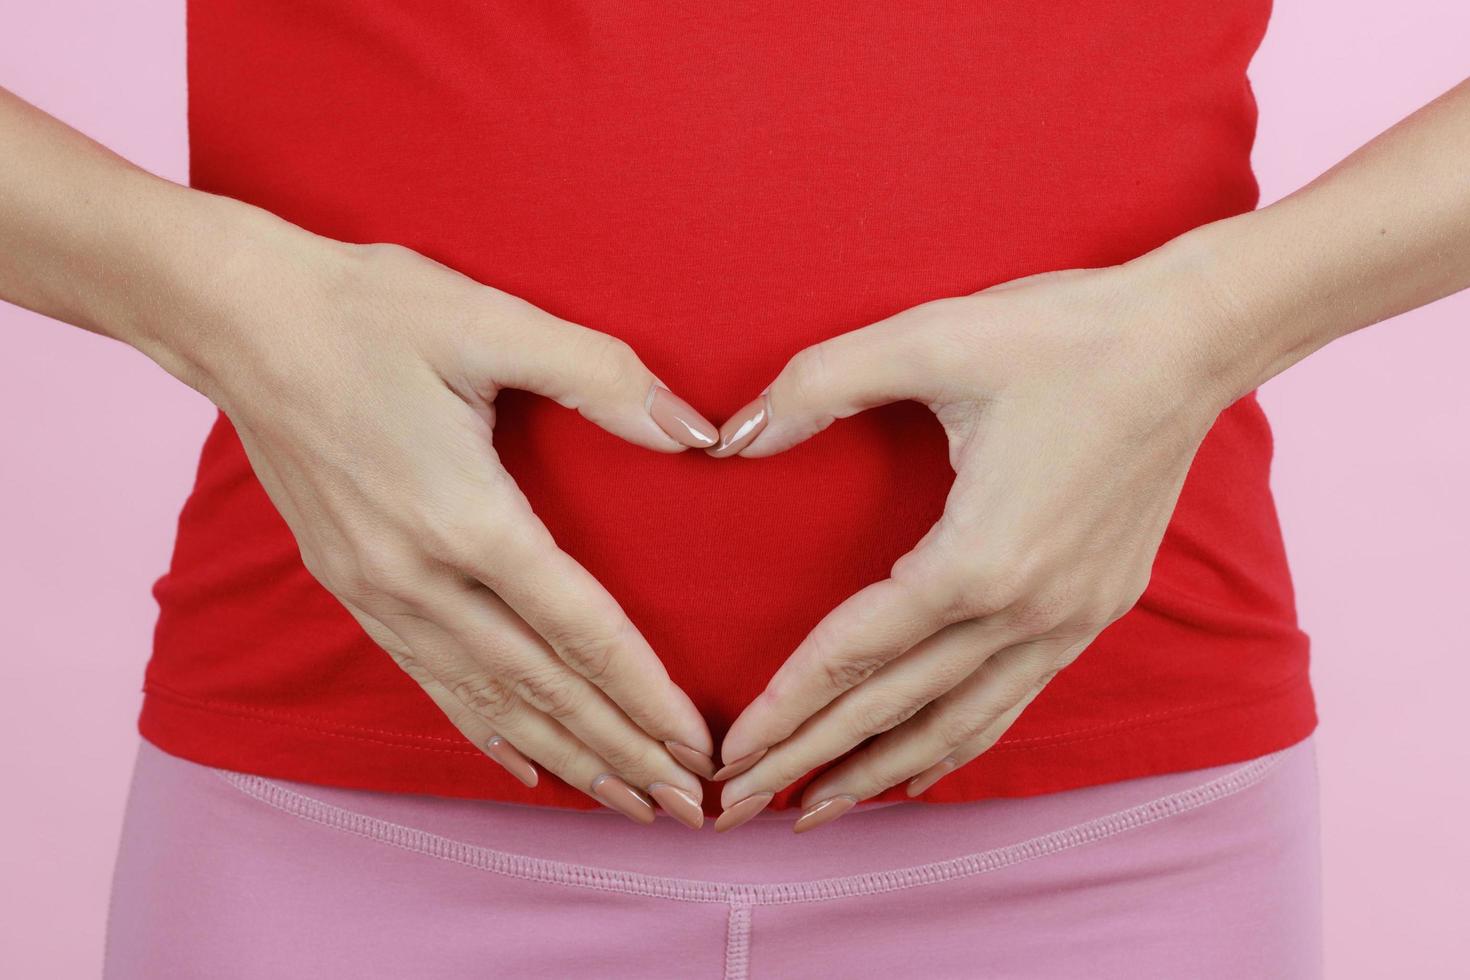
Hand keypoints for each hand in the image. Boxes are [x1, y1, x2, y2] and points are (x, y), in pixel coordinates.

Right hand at [164, 211, 719, 827]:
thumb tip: (698, 433)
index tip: (698, 749)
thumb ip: (603, 378)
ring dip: (564, 757)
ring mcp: (376, 591)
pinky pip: (430, 680)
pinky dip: (485, 729)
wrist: (235, 318)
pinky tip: (522, 763)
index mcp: (463, 517)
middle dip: (621, 752)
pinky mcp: (351, 586)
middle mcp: (417, 576)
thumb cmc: (367, 310)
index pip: (579, 630)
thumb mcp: (490, 321)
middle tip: (685, 807)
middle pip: (541, 688)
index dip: (646, 695)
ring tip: (624, 802)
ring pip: (488, 700)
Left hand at [712, 261, 1233, 830]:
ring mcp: (1070, 619)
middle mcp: (1028, 611)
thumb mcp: (929, 339)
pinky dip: (957, 741)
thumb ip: (816, 386)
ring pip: (959, 723)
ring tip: (817, 809)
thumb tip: (730, 438)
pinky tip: (923, 767)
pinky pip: (1012, 699)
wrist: (1194, 338)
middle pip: (896, 708)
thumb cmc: (1063, 332)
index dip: (785, 708)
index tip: (731, 757)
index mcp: (980, 559)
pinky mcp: (1095, 609)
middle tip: (741, 806)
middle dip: (812, 758)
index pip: (855, 654)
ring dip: (882, 769)